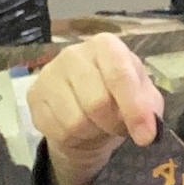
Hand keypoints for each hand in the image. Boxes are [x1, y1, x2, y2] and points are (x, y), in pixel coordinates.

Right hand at [27, 33, 163, 184]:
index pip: (119, 75)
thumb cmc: (119, 96)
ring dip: (93, 132)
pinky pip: (57, 131)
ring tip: (98, 124)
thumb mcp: (144, 98)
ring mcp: (49, 74)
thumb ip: (149, 111)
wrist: (86, 108)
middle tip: (118, 125)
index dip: (134, 109)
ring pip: (75, 121)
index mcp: (106, 46)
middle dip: (113, 123)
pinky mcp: (34, 96)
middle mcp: (74, 54)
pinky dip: (74, 138)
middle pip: (96, 102)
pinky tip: (78, 128)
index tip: (146, 137)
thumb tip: (148, 133)